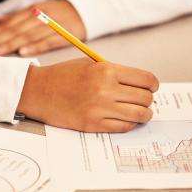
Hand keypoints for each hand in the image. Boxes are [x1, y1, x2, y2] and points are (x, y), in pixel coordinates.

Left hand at [0, 0, 84, 55]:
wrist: (87, 11)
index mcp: (32, 11)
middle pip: (16, 29)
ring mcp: (52, 25)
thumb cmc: (57, 13)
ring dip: (11, 44)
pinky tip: (23, 52)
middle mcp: (40, 17)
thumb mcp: (36, 11)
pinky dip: (36, 46)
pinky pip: (48, 41)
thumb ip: (15, 17)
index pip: (9, 23)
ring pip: (28, 35)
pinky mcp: (64, 35)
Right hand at [17, 58, 158, 132]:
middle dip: (147, 100)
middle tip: (141, 101)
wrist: (38, 91)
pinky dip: (129, 124)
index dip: (152, 85)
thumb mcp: (89, 64)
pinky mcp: (93, 124)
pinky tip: (123, 118)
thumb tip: (139, 83)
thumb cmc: (63, 76)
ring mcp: (99, 109)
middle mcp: (105, 89)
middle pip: (145, 98)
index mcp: (106, 70)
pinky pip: (124, 127)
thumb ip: (114, 72)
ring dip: (143, 114)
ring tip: (138, 112)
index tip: (150, 88)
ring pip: (139, 115)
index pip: (146, 80)